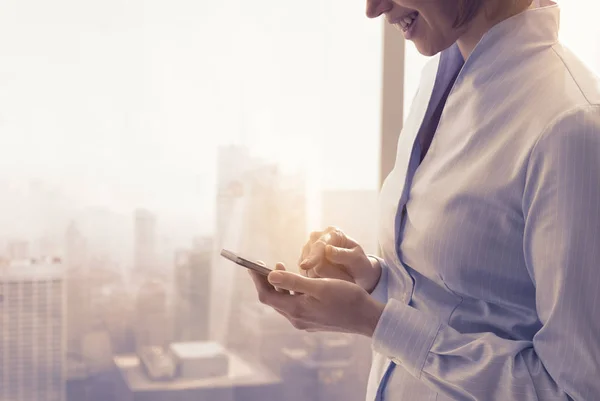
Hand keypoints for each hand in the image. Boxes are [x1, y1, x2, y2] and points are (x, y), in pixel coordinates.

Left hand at [247, 264, 384, 336]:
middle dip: (266, 281)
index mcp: (296, 310)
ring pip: (284, 302)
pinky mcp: (313, 321)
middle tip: (264, 263)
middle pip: (273, 299)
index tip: (252, 265)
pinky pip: (294, 305)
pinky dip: (290, 292)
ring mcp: (305, 322)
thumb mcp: (320, 286)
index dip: (257, 279)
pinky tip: (298, 283)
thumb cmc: (346, 298)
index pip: (267, 295)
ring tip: (282, 267)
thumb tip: (270, 275)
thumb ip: (293, 281)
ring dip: (279, 285)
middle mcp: (297, 319)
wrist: (367, 318)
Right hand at [299, 227, 381, 292]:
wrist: (356, 272)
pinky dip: (316, 281)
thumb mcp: (358, 259)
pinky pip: (305, 276)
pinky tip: (327, 279)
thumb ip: (344, 254)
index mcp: (332, 232)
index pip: (319, 246)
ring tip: (338, 278)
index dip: (313, 256)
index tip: (305, 266)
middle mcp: (316, 238)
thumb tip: (327, 249)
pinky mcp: (302, 261)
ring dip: (323, 279)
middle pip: (312, 261)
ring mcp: (307, 249)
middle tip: (345, 278)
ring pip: (307, 270)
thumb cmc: (359, 264)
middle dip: (327, 274)